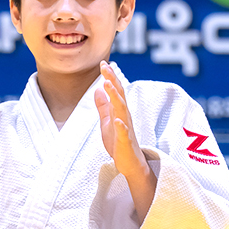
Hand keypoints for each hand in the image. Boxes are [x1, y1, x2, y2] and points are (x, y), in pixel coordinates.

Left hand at [94, 61, 156, 218]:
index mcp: (120, 112)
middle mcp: (125, 117)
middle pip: (120, 96)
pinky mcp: (126, 143)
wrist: (130, 165)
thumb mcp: (107, 122)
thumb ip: (104, 107)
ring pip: (122, 111)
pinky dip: (121, 125)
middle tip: (106, 67)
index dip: (110, 77)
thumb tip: (98, 90)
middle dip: (113, 81)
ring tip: (109, 86)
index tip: (103, 63)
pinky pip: (124, 133)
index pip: (116, 91)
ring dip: (116, 98)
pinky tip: (117, 119)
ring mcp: (127, 129)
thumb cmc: (119, 144)